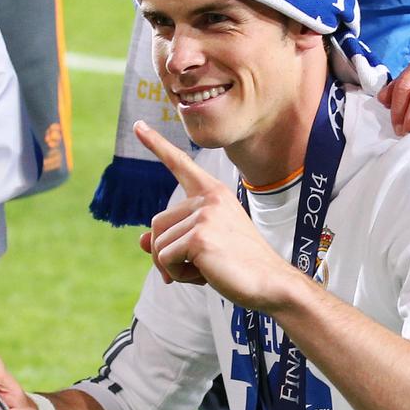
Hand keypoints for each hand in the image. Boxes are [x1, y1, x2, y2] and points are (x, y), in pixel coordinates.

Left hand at [133, 120, 302, 311]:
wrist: (270, 283)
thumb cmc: (239, 264)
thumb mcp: (203, 245)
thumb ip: (173, 238)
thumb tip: (141, 241)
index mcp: (213, 193)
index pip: (180, 164)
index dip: (157, 145)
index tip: (139, 126)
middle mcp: (208, 198)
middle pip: (157, 224)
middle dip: (165, 253)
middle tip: (193, 268)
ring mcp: (204, 215)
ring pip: (158, 245)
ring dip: (173, 267)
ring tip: (205, 270)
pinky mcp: (199, 237)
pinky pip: (164, 258)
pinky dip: (176, 274)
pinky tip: (204, 276)